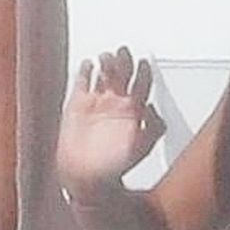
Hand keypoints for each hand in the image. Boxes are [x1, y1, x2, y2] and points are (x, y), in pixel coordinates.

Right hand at [57, 48, 165, 200]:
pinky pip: (82, 82)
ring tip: (106, 57)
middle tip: (123, 51)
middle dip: (124, 61)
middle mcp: (116, 104)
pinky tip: (88, 64)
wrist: (86, 178)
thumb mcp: (142, 149)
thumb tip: (151, 108)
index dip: (144, 72)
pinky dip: (85, 72)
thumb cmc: (115, 167)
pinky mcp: (77, 106)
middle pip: (123, 74)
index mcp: (133, 112)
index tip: (144, 62)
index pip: (142, 84)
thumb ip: (152, 129)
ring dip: (106, 63)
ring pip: (104, 75)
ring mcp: (96, 103)